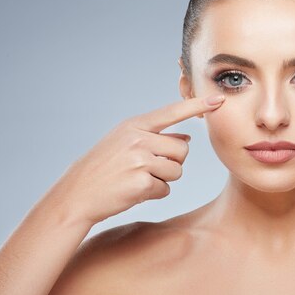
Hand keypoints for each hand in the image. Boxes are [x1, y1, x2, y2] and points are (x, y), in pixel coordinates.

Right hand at [45, 94, 225, 225]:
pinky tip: (132, 191)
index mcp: (134, 125)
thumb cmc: (103, 169)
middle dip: (172, 163)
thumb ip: (155, 138)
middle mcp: (138, 138)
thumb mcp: (124, 143)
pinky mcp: (142, 182)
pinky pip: (165, 189)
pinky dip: (153, 194)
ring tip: (137, 179)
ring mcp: (140, 160)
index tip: (219, 99)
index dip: (197, 106)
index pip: (173, 112)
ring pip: (177, 171)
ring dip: (163, 180)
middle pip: (182, 150)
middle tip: (145, 169)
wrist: (76, 195)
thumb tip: (187, 139)